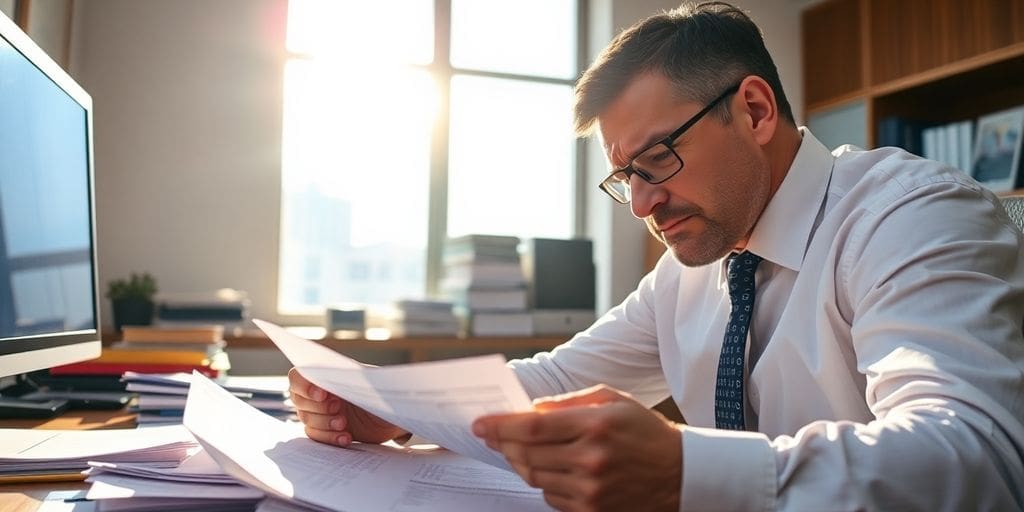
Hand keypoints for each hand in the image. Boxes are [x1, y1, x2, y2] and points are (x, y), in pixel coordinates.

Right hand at [288, 367, 406, 445]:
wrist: (392, 416)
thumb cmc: (382, 393)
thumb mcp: (372, 382)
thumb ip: (356, 376)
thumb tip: (347, 374)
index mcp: (326, 374)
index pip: (298, 376)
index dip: (304, 386)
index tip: (322, 395)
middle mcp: (318, 392)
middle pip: (299, 400)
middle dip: (318, 407)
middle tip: (338, 408)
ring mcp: (320, 412)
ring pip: (306, 419)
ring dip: (324, 423)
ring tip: (344, 424)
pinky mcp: (325, 430)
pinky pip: (316, 436)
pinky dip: (330, 438)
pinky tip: (346, 438)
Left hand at [472, 385, 682, 511]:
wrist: (680, 474)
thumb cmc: (644, 431)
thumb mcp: (612, 401)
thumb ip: (568, 402)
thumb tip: (531, 410)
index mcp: (595, 425)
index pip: (533, 427)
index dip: (501, 426)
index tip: (481, 425)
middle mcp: (591, 459)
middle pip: (527, 454)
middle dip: (504, 443)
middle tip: (494, 435)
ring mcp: (591, 489)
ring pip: (534, 477)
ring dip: (522, 462)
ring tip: (524, 449)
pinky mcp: (592, 510)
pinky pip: (550, 497)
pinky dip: (544, 482)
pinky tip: (553, 469)